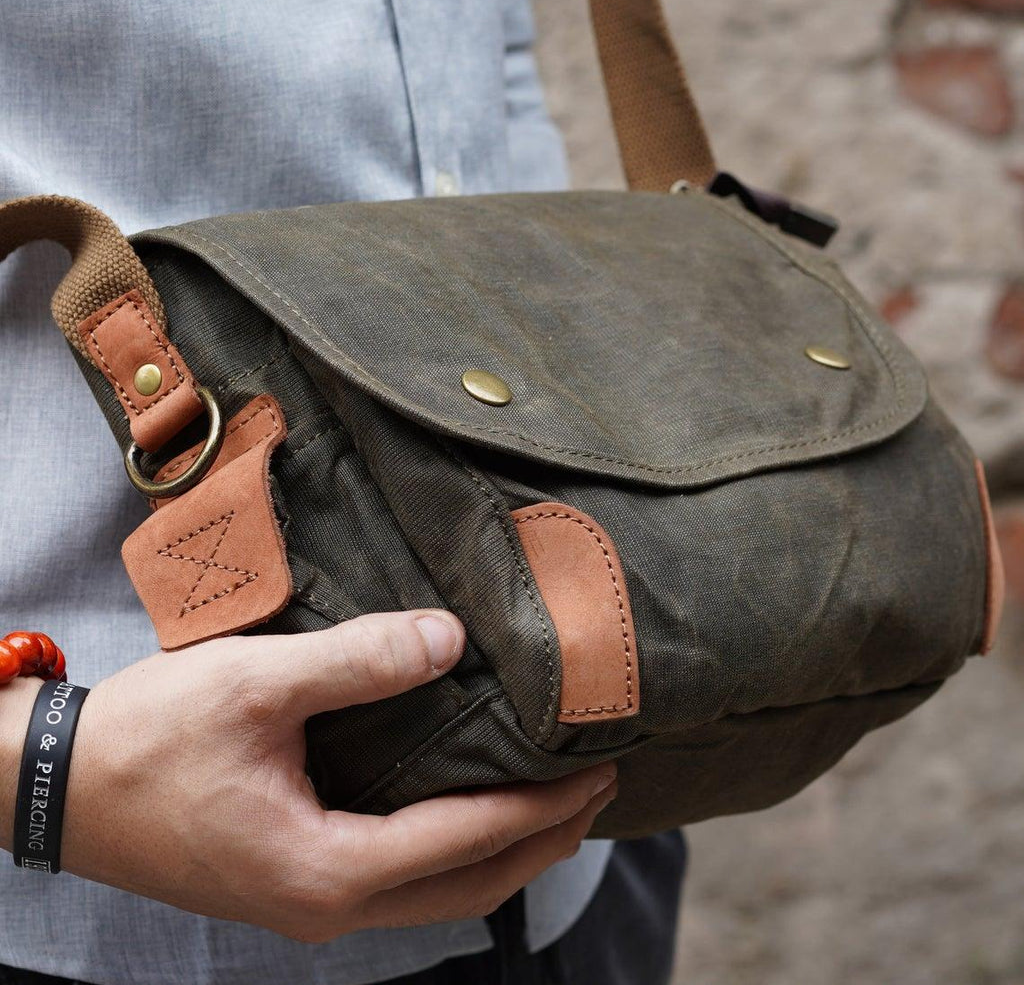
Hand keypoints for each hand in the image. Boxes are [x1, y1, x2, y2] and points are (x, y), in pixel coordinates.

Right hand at [6, 611, 615, 941]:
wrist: (59, 786)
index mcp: (327, 869)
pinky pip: (402, 884)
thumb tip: (448, 640)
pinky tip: (470, 814)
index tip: (598, 769)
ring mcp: (309, 906)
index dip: (542, 806)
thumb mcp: (257, 685)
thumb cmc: (150, 738)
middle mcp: (327, 907)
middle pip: (470, 887)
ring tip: (554, 804)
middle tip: (599, 789)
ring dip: (504, 853)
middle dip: (543, 841)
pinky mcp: (293, 886)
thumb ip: (358, 662)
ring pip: (439, 896)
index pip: (469, 842)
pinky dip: (456, 854)